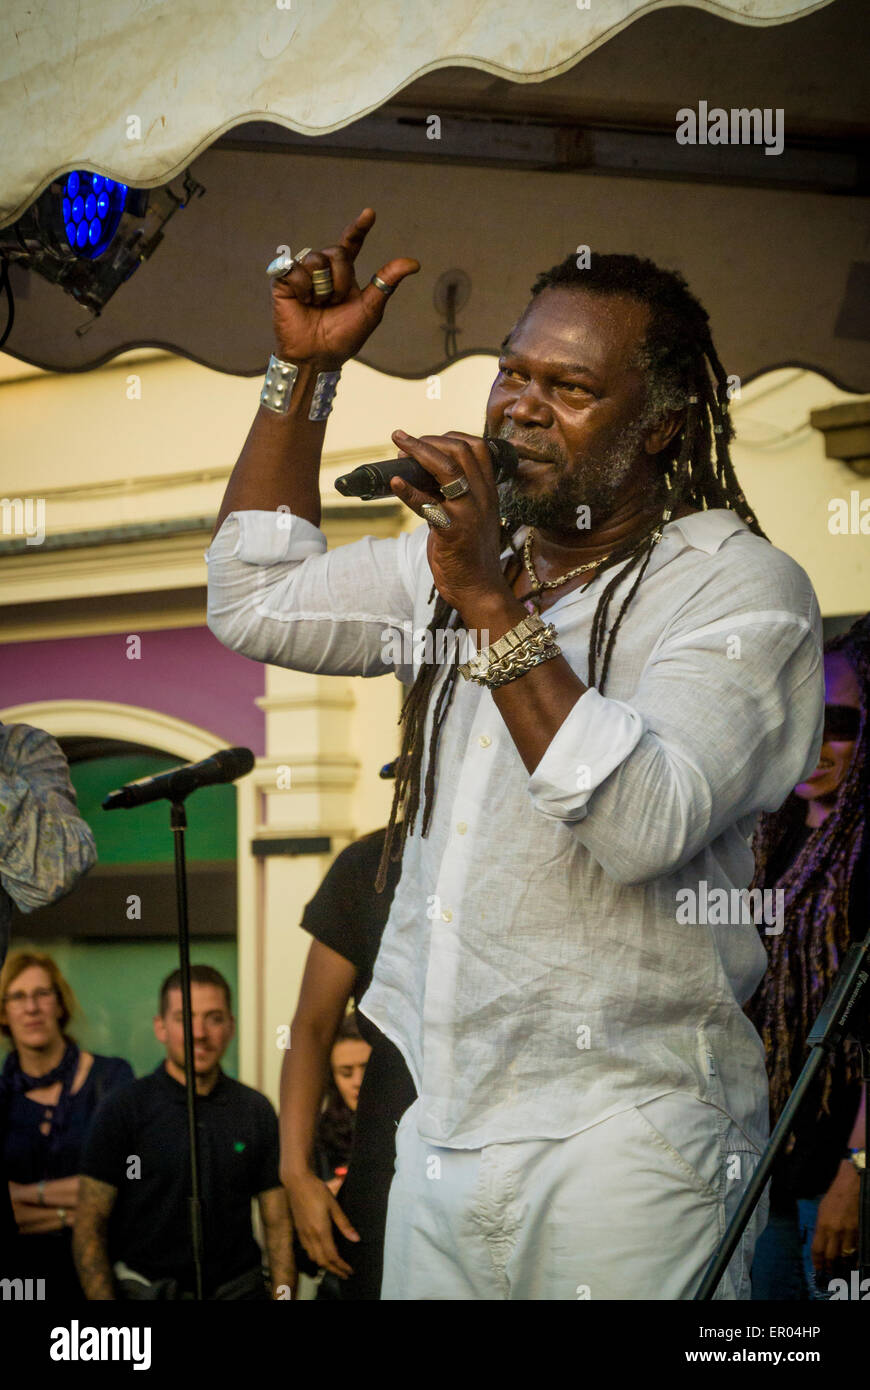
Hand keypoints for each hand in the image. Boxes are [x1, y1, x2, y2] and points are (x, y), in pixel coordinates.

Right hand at [271, 208, 418, 366]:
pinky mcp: (284, 280)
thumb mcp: (370, 309)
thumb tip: (414, 263)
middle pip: (337, 253)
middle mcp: (324, 270)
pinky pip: (296, 269)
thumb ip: (387, 282)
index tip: (370, 214)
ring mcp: (303, 274)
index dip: (359, 228)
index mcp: (344, 274)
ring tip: (317, 306)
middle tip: (334, 303)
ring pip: (316, 260)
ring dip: (322, 289)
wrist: (318, 356)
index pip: (351, 243)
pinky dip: (304, 289)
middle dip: (340, 280)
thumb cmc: (343, 337)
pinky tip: (302, 302)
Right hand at [284, 1169, 358, 1279]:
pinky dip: (316, 1257)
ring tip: (336, 1267)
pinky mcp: (299, 1231)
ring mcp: (303, 1234)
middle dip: (334, 1270)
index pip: (332, 1256)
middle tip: (345, 1273)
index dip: (341, 1266)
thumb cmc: (317, 1190)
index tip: (350, 1271)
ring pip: (314, 1257)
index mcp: (320, 1231)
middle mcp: (310, 1236)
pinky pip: (308, 1251)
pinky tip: (322, 1254)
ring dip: (325, 1265)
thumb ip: (344, 1223)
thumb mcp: (334, 1204)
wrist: (297, 1182)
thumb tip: (356, 1239)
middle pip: (322, 1261)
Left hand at [388, 430, 519, 623]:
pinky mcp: (453, 531)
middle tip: (403, 443)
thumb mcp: (469, 517)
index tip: (425, 441)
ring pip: (446, 469)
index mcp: (487, 491)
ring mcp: (470, 512)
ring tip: (397, 448)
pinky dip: (408, 491)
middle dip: (428, 440)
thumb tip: (420, 476)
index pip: (476, 447)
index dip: (449, 437)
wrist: (479, 590)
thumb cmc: (469, 555)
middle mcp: (482, 497)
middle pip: (460, 450)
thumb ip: (451, 496)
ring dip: (417, 452)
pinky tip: (394, 482)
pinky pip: (428, 504)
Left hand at [811, 1161, 859, 1272]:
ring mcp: (848, 1232)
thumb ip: (821, 1227)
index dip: (817, 1262)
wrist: (851, 1185)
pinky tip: (854, 1264)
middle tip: (829, 1274)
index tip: (818, 1269)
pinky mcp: (859, 1231)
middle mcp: (834, 1231)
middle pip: (831, 1256)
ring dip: (843, 1265)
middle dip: (830, 1267)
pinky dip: (855, 1259)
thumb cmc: (835, 1196)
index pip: (817, 1249)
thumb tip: (821, 1243)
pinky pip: (857, 1250)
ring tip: (841, 1271)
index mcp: (822, 1224)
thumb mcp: (822, 1210)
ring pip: (845, 1256)